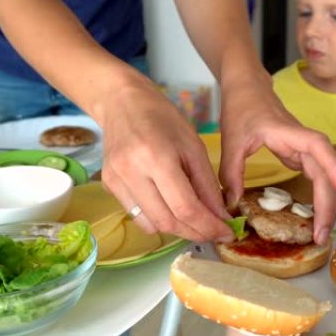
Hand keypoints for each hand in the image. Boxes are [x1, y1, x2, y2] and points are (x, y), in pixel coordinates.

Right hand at [99, 73, 233, 243]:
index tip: (227, 233)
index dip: (209, 226)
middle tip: (215, 231)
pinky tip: (171, 208)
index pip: (185, 208)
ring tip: (195, 220)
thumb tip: (220, 217)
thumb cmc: (163, 118)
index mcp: (157, 157)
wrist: (122, 102)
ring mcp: (115, 181)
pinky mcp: (108, 186)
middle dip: (196, 232)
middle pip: (168, 222)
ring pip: (152, 225)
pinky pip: (138, 216)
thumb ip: (207, 184)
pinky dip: (159, 220)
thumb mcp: (194, 146)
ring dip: (178, 230)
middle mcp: (131, 172)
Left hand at [218, 73, 335, 245]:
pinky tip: (318, 215)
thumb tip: (231, 206)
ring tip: (321, 232)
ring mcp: (304, 148)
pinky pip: (318, 176)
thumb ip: (231, 173)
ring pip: (327, 176)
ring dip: (329, 204)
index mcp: (289, 132)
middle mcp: (303, 140)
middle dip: (330, 204)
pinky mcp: (301, 154)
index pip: (318, 147)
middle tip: (320, 236)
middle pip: (327, 171)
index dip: (334, 168)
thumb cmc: (242, 107)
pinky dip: (321, 196)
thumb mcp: (231, 140)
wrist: (247, 87)